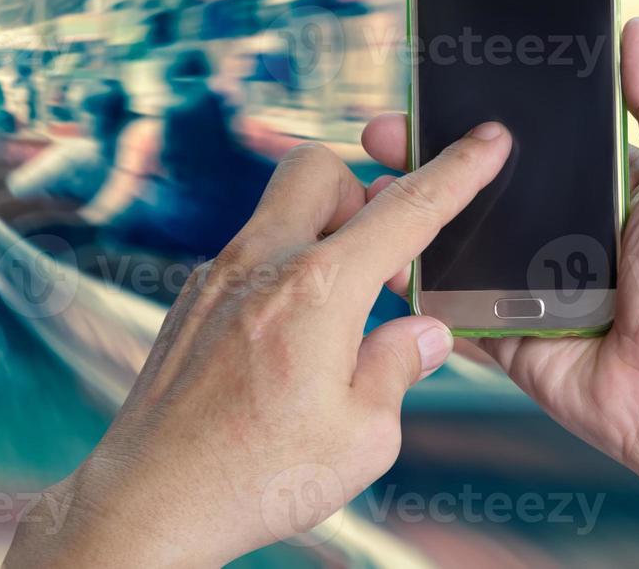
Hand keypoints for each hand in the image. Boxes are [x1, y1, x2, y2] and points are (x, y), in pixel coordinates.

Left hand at [5, 126, 512, 566]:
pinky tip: (292, 338)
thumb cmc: (257, 475)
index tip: (487, 140)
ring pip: (279, 211)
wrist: (150, 499)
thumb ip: (398, 367)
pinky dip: (284, 271)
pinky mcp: (191, 300)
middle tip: (383, 261)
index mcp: (317, 289)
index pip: (404, 210)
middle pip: (319, 169)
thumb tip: (422, 332)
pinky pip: (249, 254)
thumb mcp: (363, 437)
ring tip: (342, 315)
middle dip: (363, 191)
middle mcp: (260, 263)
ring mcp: (216, 276)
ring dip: (322, 237)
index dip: (456, 172)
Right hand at [362, 18, 638, 564]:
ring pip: (446, 237)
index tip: (431, 87)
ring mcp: (517, 280)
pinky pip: (441, 300)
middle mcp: (549, 230)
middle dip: (418, 155)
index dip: (473, 115)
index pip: (519, 140)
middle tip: (379, 133)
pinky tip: (373, 250)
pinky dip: (407, 280)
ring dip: (403, 212)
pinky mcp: (495, 328)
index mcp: (591, 188)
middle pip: (469, 183)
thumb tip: (637, 31)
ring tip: (364, 188)